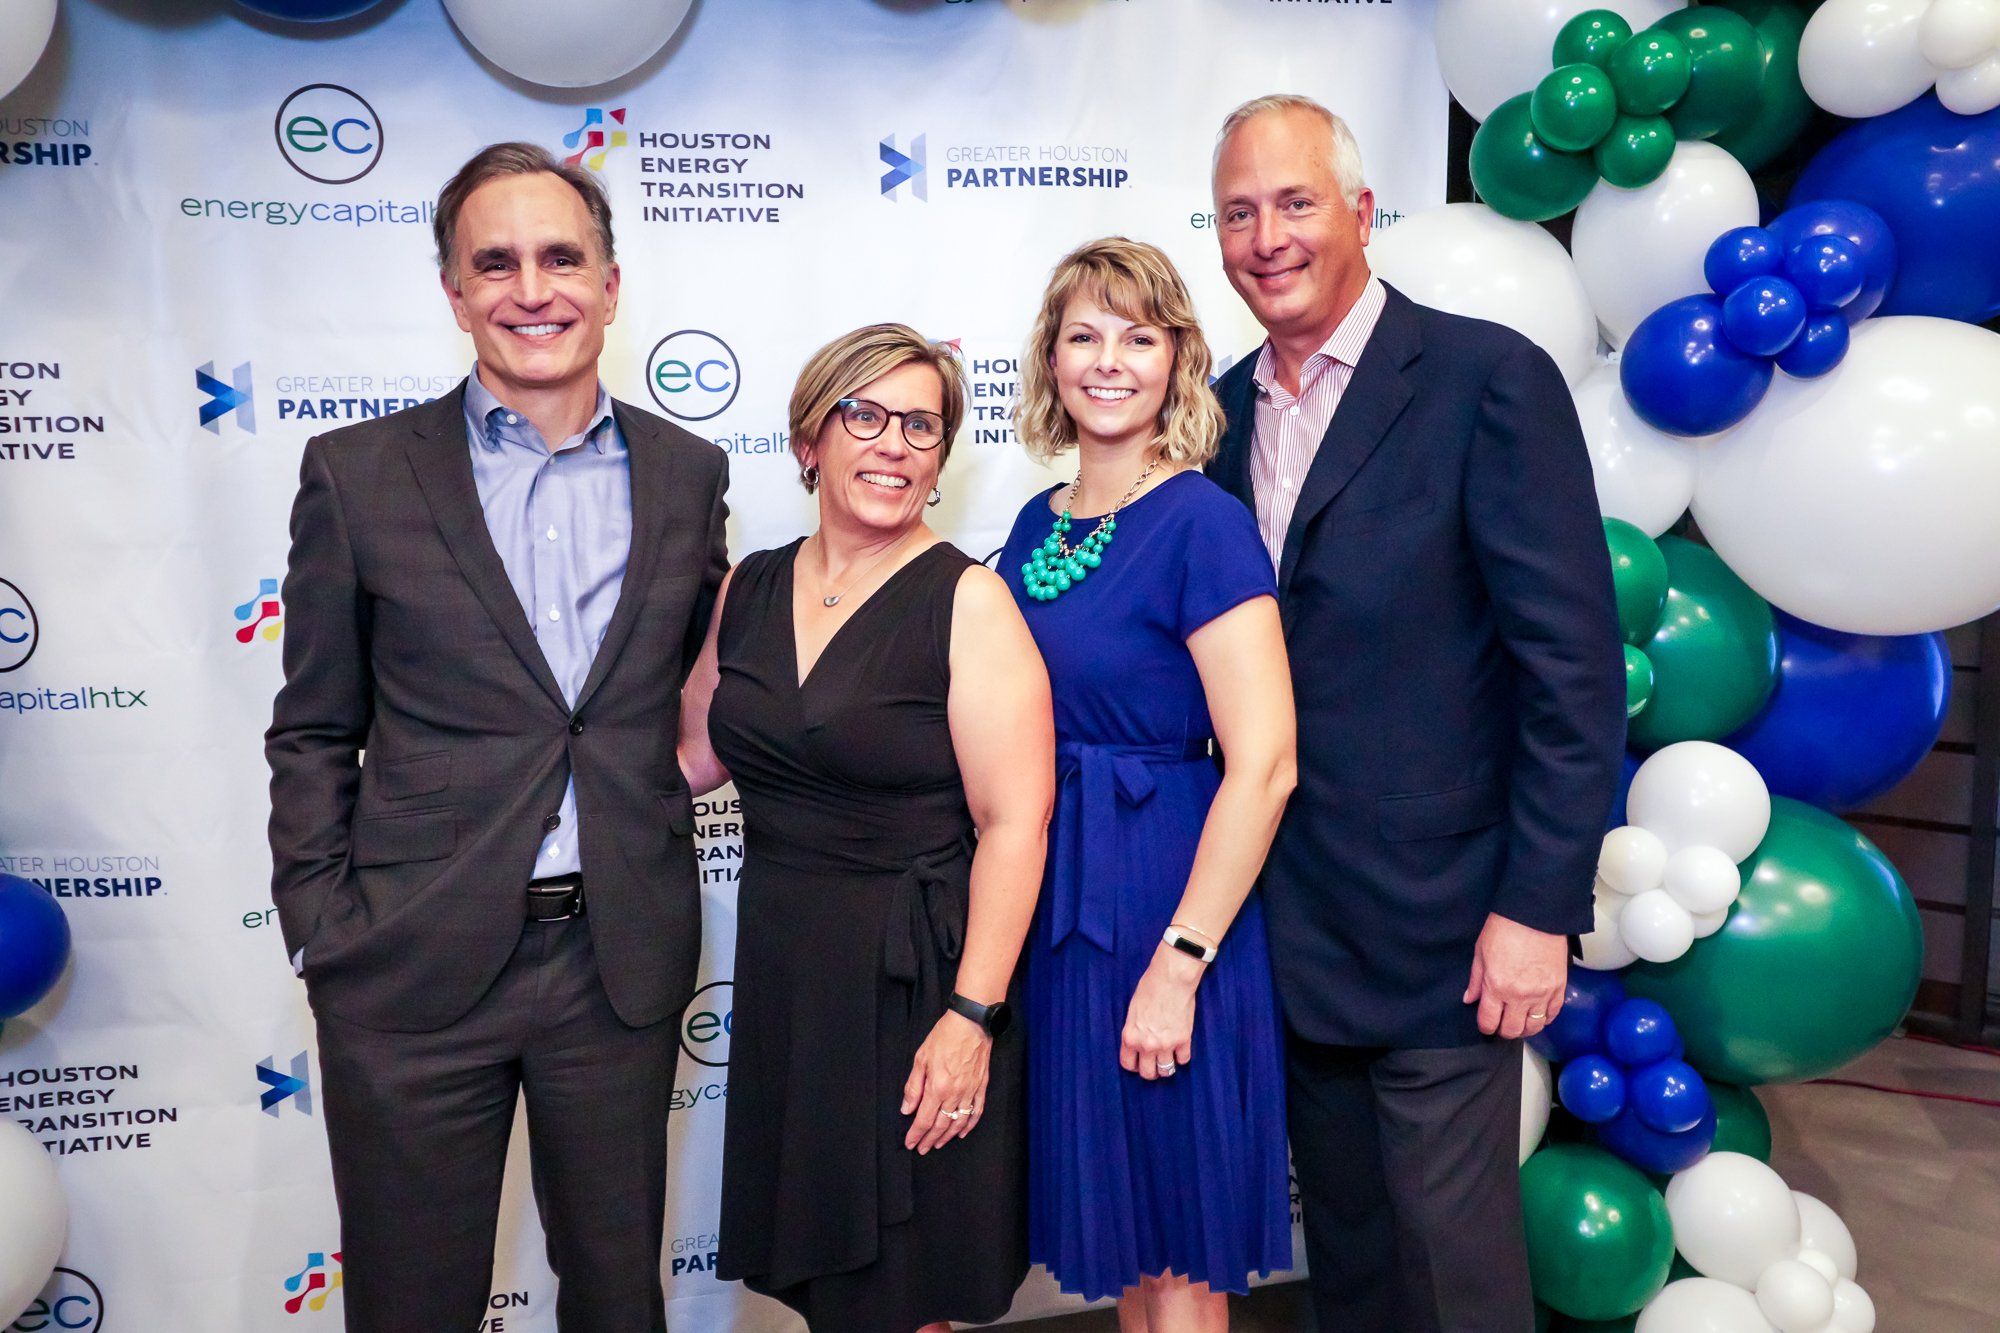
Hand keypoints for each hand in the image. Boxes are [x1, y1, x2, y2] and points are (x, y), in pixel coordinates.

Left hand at [901, 1009, 991, 1153]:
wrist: (972, 1023)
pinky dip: (969, 1125)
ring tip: (938, 1144)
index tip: (910, 1143)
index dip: (916, 1134)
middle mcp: (955, 1094)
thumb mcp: (921, 1058)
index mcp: (938, 1087)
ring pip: (958, 1122)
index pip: (924, 1119)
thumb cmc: (944, 1036)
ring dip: (947, 1136)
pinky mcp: (981, 1086)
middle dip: (929, 1140)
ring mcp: (970, 1092)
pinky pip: (976, 1112)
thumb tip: (907, 1109)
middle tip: (922, 1149)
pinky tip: (962, 1132)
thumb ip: (913, 1087)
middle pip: (940, 1125)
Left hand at [1120, 944, 1202, 1079]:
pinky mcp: (1183, 1040)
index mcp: (1130, 1037)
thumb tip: (1137, 1043)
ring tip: (1168, 1058)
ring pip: (1166, 1071)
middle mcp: (1147, 1045)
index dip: (1134, 1065)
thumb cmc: (1149, 988)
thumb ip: (1134, 1030)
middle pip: (1148, 1073)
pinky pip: (1183, 1059)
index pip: (1128, 1064)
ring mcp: (1166, 1044)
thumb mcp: (1132, 1011)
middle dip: (1151, 1071)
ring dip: (1167, 1066)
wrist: (1171, 978)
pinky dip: (1182, 1056)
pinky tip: (1180, 1048)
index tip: (1139, 1063)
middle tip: (1154, 1064)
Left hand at [1463, 912, 1566, 1039]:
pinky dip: (1545, 1018)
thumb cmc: (1504, 928)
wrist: (1535, 914)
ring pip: (1535, 1027)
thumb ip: (1476, 981)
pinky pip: (1553, 1014)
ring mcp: (1542, 993)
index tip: (1486, 1025)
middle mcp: (1520, 995)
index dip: (1486, 1027)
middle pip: (1512, 1030)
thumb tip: (1470, 999)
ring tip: (1520, 1021)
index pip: (1489, 1021)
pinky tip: (1538, 1014)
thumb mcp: (1481, 953)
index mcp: (1496, 987)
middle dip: (1504, 1030)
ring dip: (1526, 1028)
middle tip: (1502, 1024)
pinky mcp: (1559, 988)